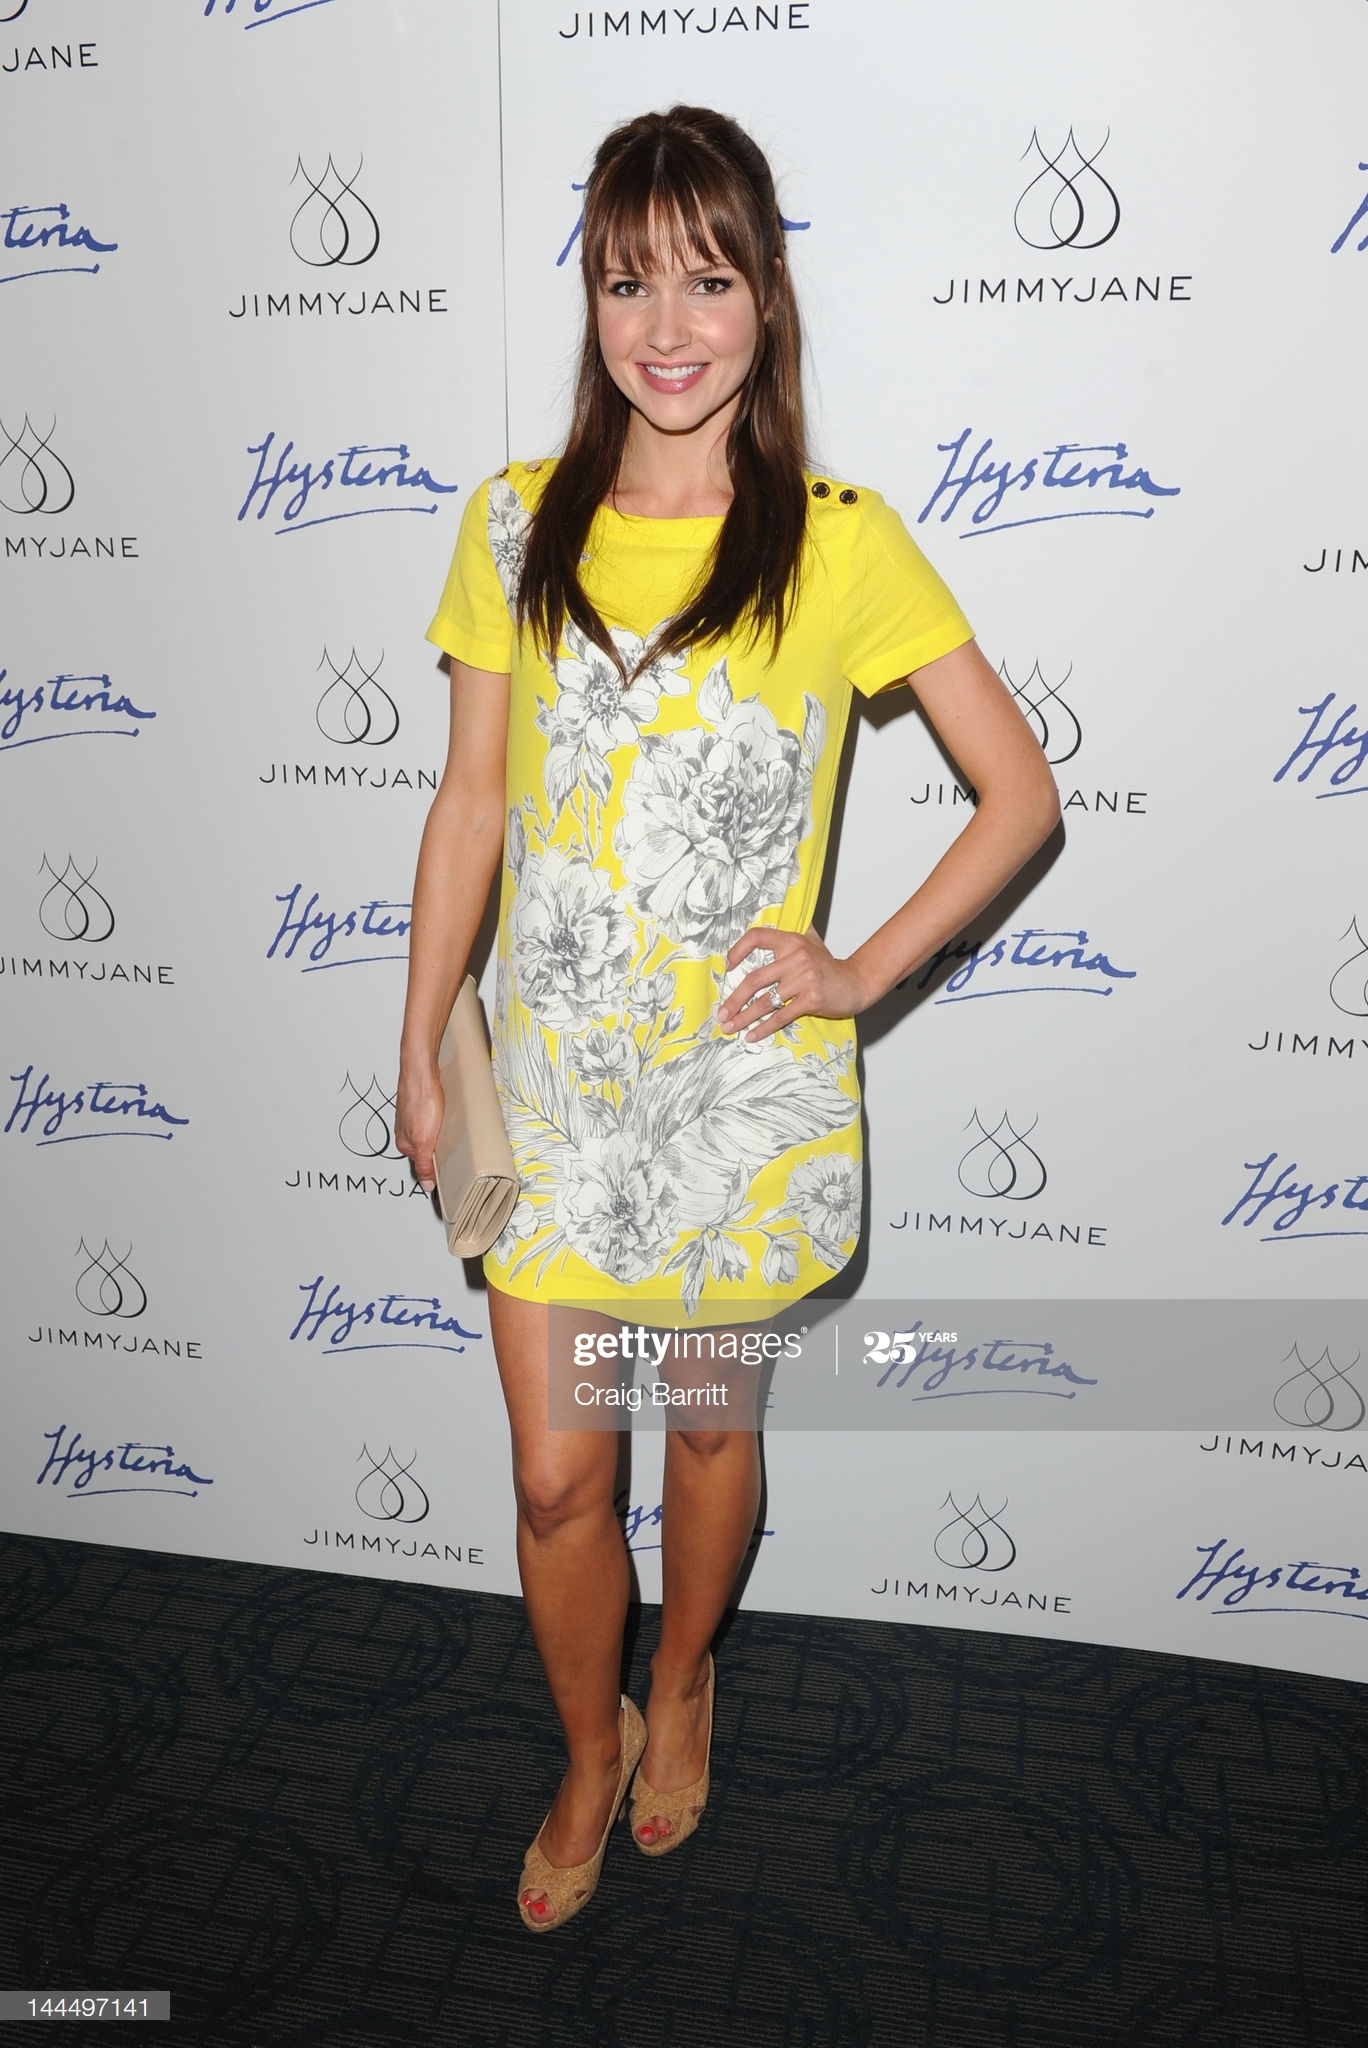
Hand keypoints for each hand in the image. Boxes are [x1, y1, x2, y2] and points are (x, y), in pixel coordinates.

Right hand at [394, 1062, 444, 1195]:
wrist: (422, 1070)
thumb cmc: (420, 1100)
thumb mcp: (424, 1140)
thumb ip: (425, 1164)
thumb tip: (426, 1185)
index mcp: (405, 1144)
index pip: (423, 1166)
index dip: (438, 1169)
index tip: (451, 1172)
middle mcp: (407, 1132)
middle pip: (427, 1150)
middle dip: (440, 1151)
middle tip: (455, 1152)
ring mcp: (414, 1118)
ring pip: (431, 1135)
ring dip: (442, 1136)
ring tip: (453, 1135)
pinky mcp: (423, 1106)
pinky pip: (434, 1121)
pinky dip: (442, 1123)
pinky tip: (448, 1119)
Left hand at [715, 926, 869, 1043]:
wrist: (857, 982)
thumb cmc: (828, 966)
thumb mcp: (809, 943)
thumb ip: (785, 940)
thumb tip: (755, 940)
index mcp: (792, 941)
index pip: (757, 937)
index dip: (738, 950)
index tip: (727, 967)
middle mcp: (796, 957)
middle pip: (754, 979)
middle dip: (733, 999)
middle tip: (720, 1014)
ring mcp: (804, 978)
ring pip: (764, 1001)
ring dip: (743, 1017)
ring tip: (729, 1027)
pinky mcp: (811, 999)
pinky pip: (781, 1016)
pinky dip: (763, 1028)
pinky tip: (751, 1035)